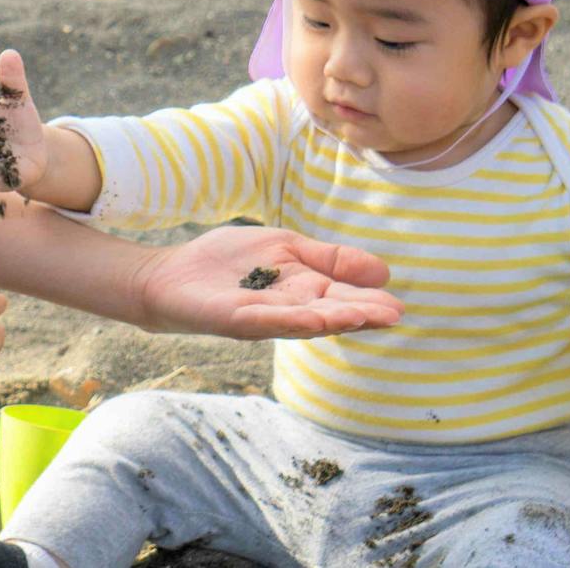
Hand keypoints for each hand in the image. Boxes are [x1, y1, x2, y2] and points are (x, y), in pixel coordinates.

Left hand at [130, 224, 403, 338]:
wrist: (171, 274)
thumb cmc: (227, 263)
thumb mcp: (286, 248)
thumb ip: (329, 258)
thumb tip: (381, 270)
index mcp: (303, 291)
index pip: (342, 296)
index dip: (368, 301)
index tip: (398, 305)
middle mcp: (288, 310)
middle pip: (330, 313)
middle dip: (361, 314)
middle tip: (394, 315)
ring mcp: (262, 317)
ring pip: (304, 320)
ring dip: (334, 320)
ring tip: (365, 317)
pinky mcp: (235, 320)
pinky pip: (267, 321)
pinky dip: (291, 319)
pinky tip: (314, 318)